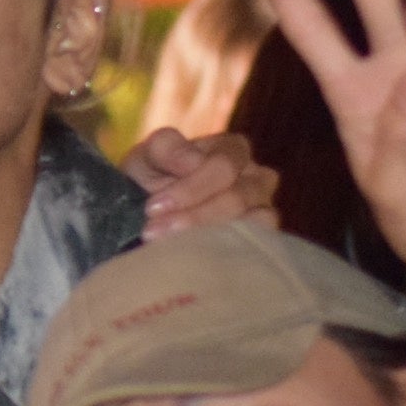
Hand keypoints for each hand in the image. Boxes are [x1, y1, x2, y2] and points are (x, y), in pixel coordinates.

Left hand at [123, 127, 278, 238]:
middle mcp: (256, 176)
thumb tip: (194, 161)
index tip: (152, 208)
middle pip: (236, 198)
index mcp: (233, 149)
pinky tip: (195, 256)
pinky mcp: (262, 237)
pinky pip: (257, 244)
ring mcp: (263, 207)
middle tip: (153, 232)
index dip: (190, 189)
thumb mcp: (149, 156)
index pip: (224, 166)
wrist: (142, 212)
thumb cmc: (151, 177)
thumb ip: (167, 148)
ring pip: (249, 223)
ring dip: (206, 236)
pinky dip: (226, 250)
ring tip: (167, 246)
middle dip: (193, 217)